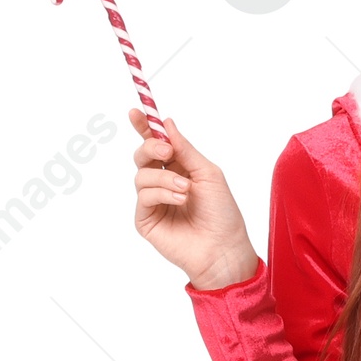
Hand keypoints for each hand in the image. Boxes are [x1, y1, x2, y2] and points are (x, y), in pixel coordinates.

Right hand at [130, 110, 259, 290]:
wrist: (223, 248)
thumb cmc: (222, 213)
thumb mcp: (207, 172)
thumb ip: (185, 149)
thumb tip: (166, 123)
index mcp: (179, 169)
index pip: (156, 144)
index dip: (144, 127)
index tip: (137, 112)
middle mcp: (163, 183)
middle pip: (142, 155)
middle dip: (150, 147)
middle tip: (166, 151)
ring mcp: (153, 202)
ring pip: (141, 175)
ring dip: (164, 178)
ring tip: (186, 190)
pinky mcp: (146, 219)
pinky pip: (144, 196)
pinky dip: (161, 193)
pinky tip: (180, 200)